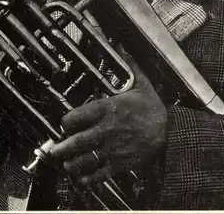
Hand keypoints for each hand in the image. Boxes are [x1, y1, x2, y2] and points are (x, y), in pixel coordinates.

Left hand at [48, 51, 167, 185]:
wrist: (169, 133)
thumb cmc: (153, 108)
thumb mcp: (142, 83)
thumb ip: (129, 65)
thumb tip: (121, 46)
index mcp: (108, 109)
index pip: (76, 116)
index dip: (67, 121)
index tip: (66, 123)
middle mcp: (105, 130)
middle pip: (75, 142)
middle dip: (60, 147)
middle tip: (54, 149)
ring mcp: (111, 149)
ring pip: (83, 160)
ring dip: (71, 163)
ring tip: (66, 163)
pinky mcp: (118, 164)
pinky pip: (97, 175)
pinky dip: (86, 178)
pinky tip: (81, 177)